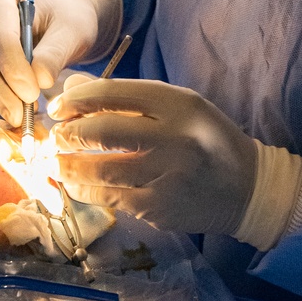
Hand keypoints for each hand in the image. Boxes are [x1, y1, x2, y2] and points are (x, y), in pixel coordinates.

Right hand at [0, 0, 122, 125]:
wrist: (60, 19)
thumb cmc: (68, 19)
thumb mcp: (72, 31)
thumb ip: (55, 53)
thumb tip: (40, 81)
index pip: (0, 38)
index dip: (14, 70)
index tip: (33, 94)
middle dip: (1, 93)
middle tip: (22, 118)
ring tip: (21, 118)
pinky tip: (9, 116)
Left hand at [49, 77, 257, 234]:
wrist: (246, 187)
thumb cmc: (206, 139)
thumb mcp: (177, 106)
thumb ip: (127, 97)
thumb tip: (71, 91)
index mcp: (179, 104)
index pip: (114, 94)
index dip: (77, 99)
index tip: (58, 107)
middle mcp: (174, 138)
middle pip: (103, 131)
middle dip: (68, 133)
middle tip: (55, 136)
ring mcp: (167, 177)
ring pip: (100, 171)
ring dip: (68, 166)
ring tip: (56, 162)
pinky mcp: (160, 209)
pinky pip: (110, 199)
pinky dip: (85, 191)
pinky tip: (76, 185)